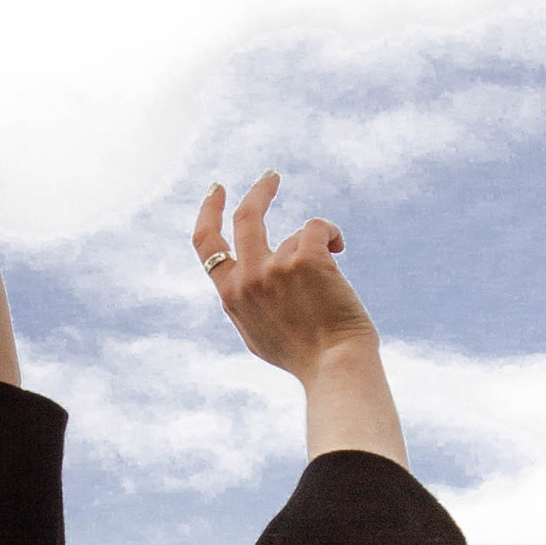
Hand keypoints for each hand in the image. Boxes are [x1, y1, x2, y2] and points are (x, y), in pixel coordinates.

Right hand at [191, 170, 376, 381]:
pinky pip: (317, 228)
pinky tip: (340, 250)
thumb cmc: (303, 356)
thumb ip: (247, 302)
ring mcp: (276, 268)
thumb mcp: (257, 333)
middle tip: (271, 177)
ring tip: (332, 276)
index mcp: (231, 297)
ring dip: (315, 247)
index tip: (218, 189)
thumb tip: (248, 277)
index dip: (209, 211)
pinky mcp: (307, 260)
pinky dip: (331, 235)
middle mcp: (248, 279)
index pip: (206, 244)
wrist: (335, 367)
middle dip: (259, 192)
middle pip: (245, 217)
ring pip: (295, 235)